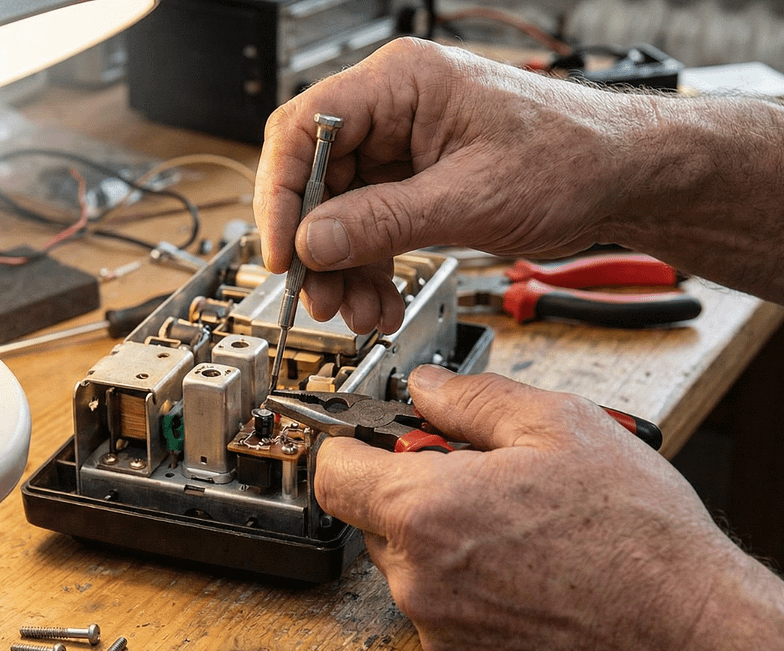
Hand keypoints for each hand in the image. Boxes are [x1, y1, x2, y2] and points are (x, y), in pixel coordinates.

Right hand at [254, 37, 783, 326]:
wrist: (624, 179)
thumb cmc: (572, 158)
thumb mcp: (470, 198)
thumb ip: (383, 222)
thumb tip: (311, 244)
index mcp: (402, 82)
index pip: (304, 127)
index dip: (281, 193)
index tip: (282, 252)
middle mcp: (393, 108)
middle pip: (315, 176)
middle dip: (315, 246)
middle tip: (318, 297)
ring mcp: (401, 146)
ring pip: (338, 211)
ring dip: (342, 268)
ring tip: (358, 311)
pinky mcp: (413, 182)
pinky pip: (369, 227)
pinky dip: (369, 268)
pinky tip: (379, 302)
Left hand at [313, 365, 783, 650]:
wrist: (685, 628)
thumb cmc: (634, 536)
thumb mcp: (557, 426)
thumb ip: (472, 398)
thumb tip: (427, 386)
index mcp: (425, 512)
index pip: (333, 469)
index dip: (350, 441)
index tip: (373, 433)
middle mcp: (418, 578)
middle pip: (372, 513)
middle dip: (411, 484)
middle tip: (477, 470)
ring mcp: (438, 623)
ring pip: (407, 557)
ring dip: (440, 530)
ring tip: (513, 518)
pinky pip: (438, 598)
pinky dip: (462, 574)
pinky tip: (519, 559)